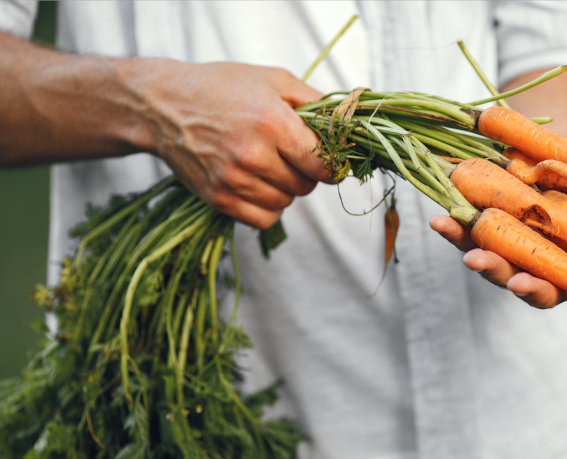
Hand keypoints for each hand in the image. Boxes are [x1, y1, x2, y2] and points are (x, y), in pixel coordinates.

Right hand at [130, 59, 328, 228]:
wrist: (163, 106)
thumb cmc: (223, 88)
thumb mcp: (275, 81)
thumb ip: (318, 104)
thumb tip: (352, 127)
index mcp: (271, 122)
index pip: (323, 163)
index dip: (334, 165)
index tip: (332, 161)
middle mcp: (251, 154)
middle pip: (306, 185)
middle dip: (306, 172)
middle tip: (290, 154)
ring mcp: (232, 180)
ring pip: (287, 202)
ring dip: (286, 188)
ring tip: (268, 163)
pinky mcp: (218, 199)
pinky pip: (265, 219)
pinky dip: (269, 206)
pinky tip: (258, 184)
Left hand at [430, 215, 566, 330]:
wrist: (566, 157)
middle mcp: (546, 268)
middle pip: (536, 287)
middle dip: (528, 288)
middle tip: (520, 285)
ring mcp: (513, 248)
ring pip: (499, 264)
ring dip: (486, 262)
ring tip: (477, 256)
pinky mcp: (484, 227)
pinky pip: (467, 232)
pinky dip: (453, 227)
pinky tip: (441, 219)